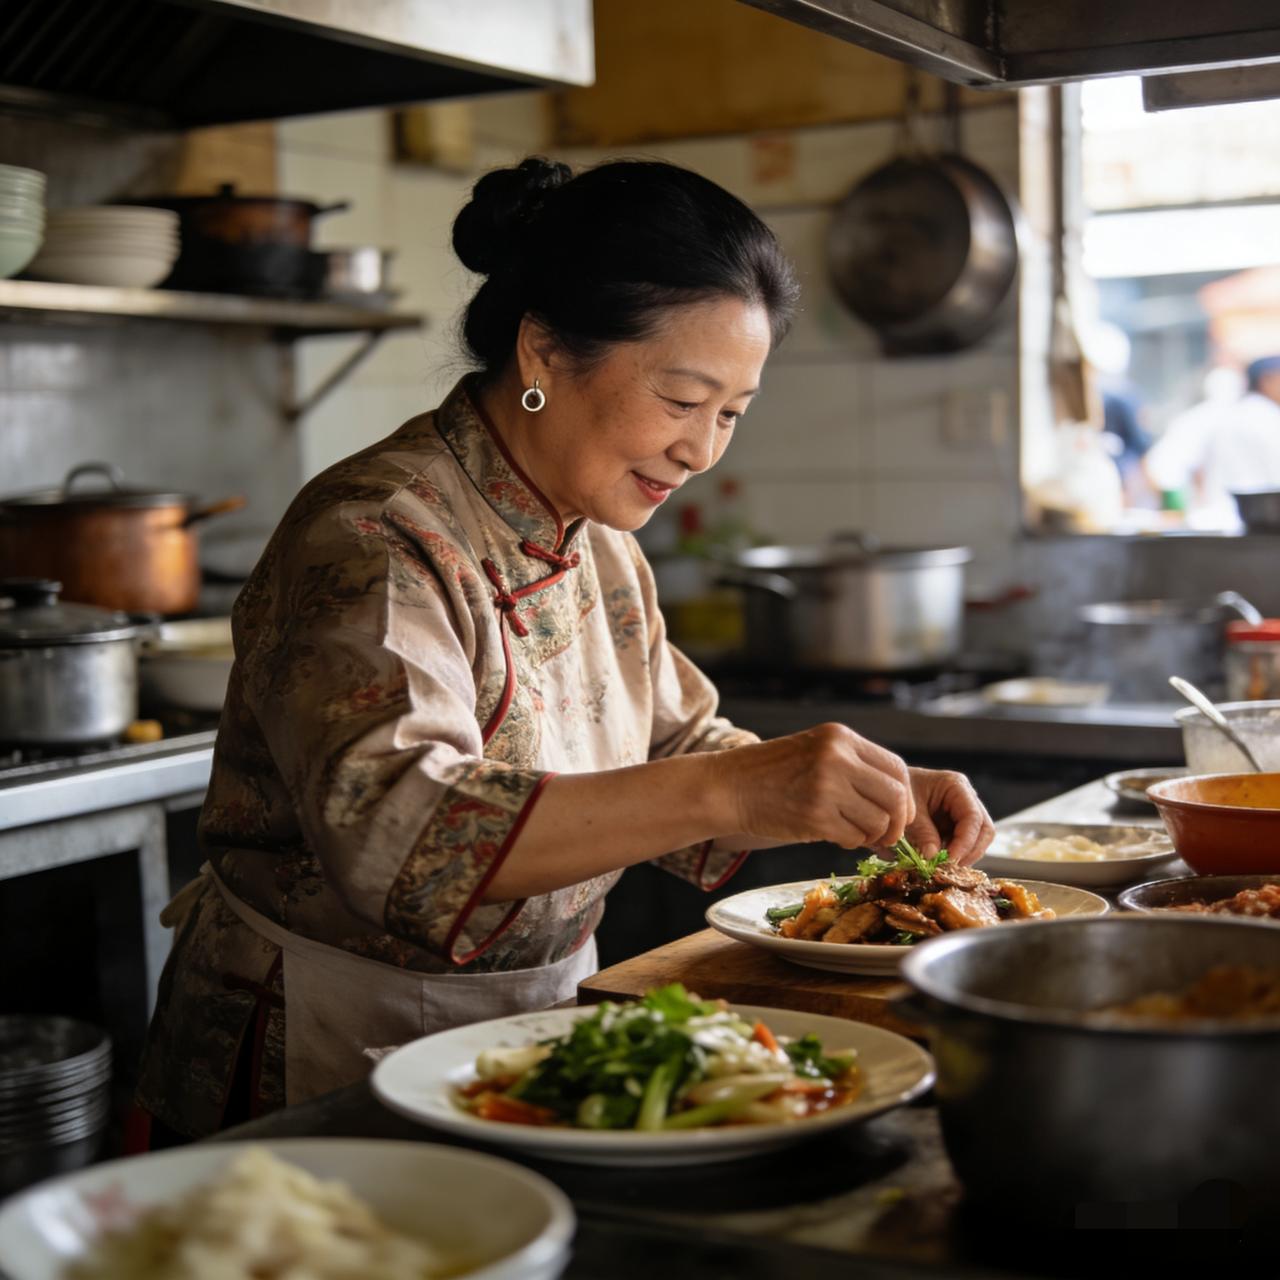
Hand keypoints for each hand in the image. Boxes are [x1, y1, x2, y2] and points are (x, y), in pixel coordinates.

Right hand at [714, 723, 915, 849]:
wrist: (729, 786)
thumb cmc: (773, 773)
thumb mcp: (816, 750)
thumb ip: (854, 765)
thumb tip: (899, 800)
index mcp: (840, 737)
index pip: (896, 768)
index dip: (903, 796)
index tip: (897, 813)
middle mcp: (837, 757)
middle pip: (895, 796)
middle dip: (896, 822)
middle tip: (885, 833)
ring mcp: (826, 787)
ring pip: (878, 821)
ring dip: (870, 834)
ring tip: (850, 831)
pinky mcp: (815, 816)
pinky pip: (854, 837)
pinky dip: (849, 841)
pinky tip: (832, 834)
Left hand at [901, 767, 993, 866]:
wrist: (889, 792)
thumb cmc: (899, 794)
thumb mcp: (908, 812)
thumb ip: (922, 833)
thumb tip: (933, 856)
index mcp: (956, 786)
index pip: (973, 818)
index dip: (965, 842)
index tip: (950, 860)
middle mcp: (967, 799)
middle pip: (984, 830)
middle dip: (970, 852)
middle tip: (949, 868)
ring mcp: (964, 813)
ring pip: (978, 840)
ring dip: (963, 856)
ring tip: (941, 865)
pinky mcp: (957, 826)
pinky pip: (965, 845)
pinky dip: (955, 855)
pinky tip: (939, 861)